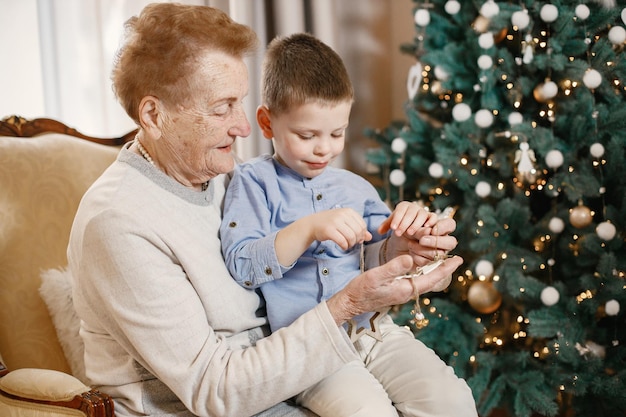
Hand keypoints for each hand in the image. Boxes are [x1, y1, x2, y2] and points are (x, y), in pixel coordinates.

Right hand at [309, 208, 371, 249]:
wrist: (312, 224)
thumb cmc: (330, 223)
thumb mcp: (345, 222)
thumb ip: (358, 228)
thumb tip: (369, 237)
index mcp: (348, 211)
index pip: (363, 225)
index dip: (362, 234)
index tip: (357, 238)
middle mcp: (342, 215)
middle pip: (358, 232)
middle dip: (357, 240)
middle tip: (352, 243)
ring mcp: (335, 222)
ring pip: (351, 237)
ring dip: (351, 244)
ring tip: (347, 245)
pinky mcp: (329, 230)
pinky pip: (342, 241)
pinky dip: (345, 246)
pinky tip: (343, 246)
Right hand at [326, 254, 462, 324]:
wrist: (350, 303)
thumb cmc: (361, 290)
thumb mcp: (376, 276)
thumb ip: (394, 268)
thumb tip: (411, 259)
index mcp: (405, 289)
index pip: (431, 278)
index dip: (445, 268)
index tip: (458, 259)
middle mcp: (406, 291)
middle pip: (430, 279)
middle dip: (443, 269)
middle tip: (455, 258)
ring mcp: (401, 291)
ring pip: (423, 280)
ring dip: (433, 270)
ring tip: (443, 259)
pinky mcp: (396, 290)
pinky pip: (414, 280)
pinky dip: (422, 271)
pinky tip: (422, 265)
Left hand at [378, 201, 436, 236]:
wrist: (412, 225)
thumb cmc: (401, 224)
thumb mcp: (394, 224)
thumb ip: (386, 226)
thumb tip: (379, 231)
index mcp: (404, 206)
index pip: (400, 210)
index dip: (396, 218)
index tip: (392, 228)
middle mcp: (414, 207)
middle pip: (410, 213)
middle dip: (403, 223)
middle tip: (398, 233)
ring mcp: (424, 211)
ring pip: (421, 215)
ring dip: (415, 224)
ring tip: (409, 233)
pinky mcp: (432, 217)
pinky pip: (433, 216)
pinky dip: (432, 220)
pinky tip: (426, 228)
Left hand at [385, 217, 457, 267]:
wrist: (395, 246)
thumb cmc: (405, 233)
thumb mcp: (410, 227)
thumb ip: (420, 229)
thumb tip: (429, 231)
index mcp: (440, 228)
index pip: (450, 224)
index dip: (443, 227)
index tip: (432, 229)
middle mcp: (443, 241)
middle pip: (451, 242)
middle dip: (436, 241)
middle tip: (422, 240)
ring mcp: (439, 254)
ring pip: (441, 254)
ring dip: (424, 249)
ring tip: (410, 245)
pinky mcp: (432, 265)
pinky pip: (430, 263)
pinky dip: (419, 258)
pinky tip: (411, 253)